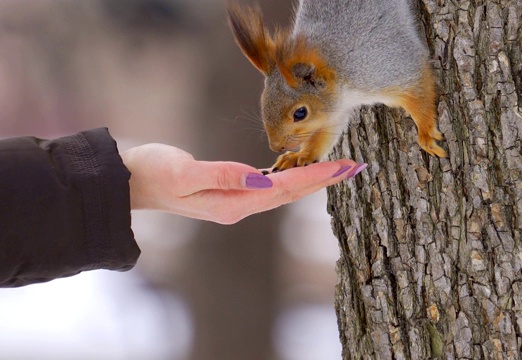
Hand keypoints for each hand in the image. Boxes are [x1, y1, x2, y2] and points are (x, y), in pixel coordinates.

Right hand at [120, 144, 365, 223]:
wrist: (131, 184)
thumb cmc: (154, 173)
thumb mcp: (184, 172)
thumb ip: (222, 175)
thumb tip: (262, 179)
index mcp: (234, 203)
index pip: (285, 188)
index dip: (316, 176)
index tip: (344, 166)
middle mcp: (240, 207)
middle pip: (291, 193)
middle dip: (324, 179)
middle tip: (356, 166)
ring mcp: (236, 202)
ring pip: (284, 191)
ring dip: (312, 179)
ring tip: (338, 168)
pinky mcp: (231, 193)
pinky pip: (271, 187)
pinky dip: (291, 177)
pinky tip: (300, 170)